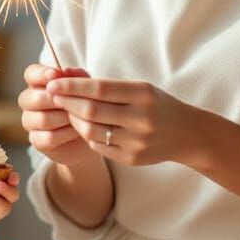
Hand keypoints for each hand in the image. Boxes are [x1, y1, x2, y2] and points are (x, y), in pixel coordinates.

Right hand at [19, 63, 97, 167]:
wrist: (91, 133)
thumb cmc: (85, 105)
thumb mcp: (86, 88)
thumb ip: (77, 77)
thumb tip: (66, 70)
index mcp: (38, 83)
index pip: (30, 74)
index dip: (41, 74)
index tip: (55, 74)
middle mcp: (29, 101)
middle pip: (30, 98)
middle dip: (53, 99)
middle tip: (72, 101)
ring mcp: (30, 122)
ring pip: (41, 119)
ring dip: (63, 118)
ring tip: (79, 117)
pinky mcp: (36, 140)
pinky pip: (48, 137)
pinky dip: (65, 134)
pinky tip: (76, 130)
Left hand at [48, 76, 206, 167]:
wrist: (187, 134)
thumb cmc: (157, 104)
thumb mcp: (139, 88)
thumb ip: (108, 86)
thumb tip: (68, 80)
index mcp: (143, 94)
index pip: (98, 88)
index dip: (72, 86)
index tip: (53, 83)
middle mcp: (141, 118)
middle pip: (91, 110)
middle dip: (67, 102)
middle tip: (52, 95)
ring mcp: (136, 141)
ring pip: (90, 131)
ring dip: (73, 120)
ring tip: (68, 110)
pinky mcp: (132, 158)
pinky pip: (99, 146)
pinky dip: (86, 135)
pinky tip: (83, 126)